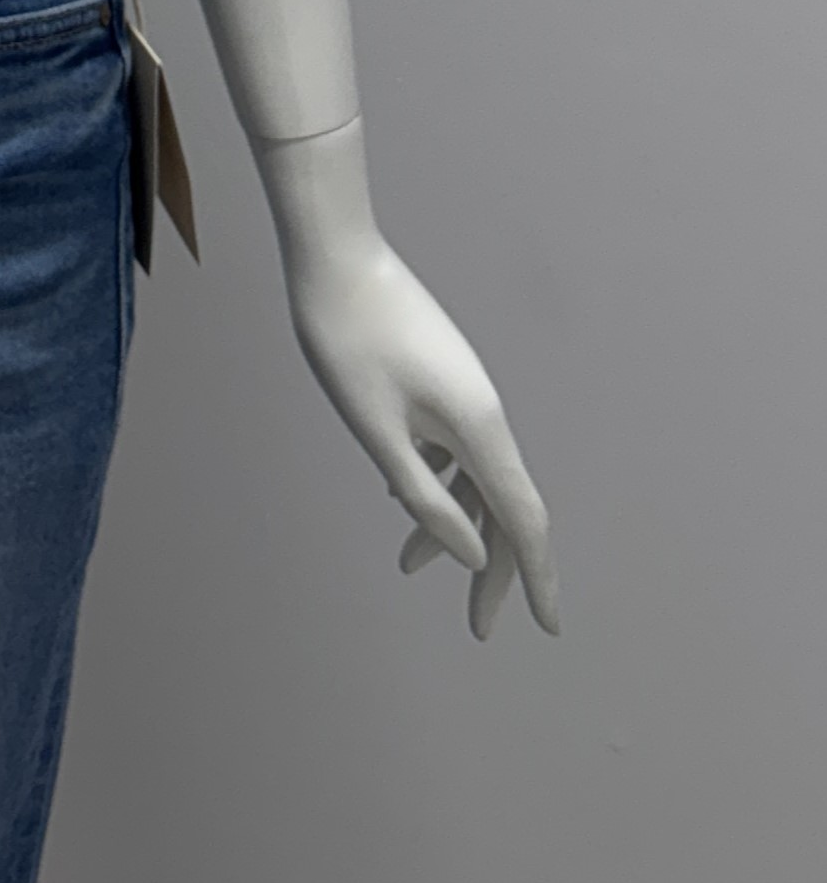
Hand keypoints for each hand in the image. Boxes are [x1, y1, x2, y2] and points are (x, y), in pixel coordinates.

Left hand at [261, 120, 558, 638]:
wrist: (334, 254)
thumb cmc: (346, 341)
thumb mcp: (377, 433)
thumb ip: (426, 501)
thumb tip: (470, 556)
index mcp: (478, 428)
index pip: (522, 521)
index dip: (536, 577)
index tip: (548, 627)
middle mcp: (483, 411)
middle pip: (503, 506)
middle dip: (493, 568)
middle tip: (476, 627)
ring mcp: (463, 390)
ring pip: (474, 476)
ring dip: (451, 524)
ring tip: (406, 565)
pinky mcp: (440, 376)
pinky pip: (453, 445)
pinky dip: (434, 480)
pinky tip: (399, 495)